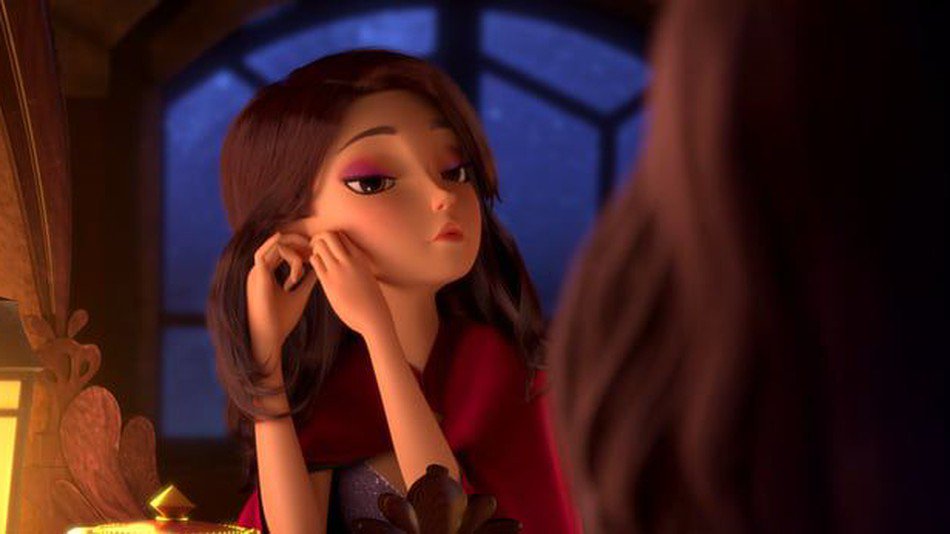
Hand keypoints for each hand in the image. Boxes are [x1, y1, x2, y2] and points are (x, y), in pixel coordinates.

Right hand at [246, 232, 317, 376]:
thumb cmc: (282, 321)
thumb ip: (308, 280)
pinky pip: (263, 253)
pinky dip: (278, 248)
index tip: (315, 256)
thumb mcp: (300, 295)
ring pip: (275, 246)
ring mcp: (256, 272)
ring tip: (309, 259)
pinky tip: (296, 253)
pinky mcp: (256, 276)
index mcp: (267, 274)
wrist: (269, 338)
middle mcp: (260, 270)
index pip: (282, 250)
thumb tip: (320, 267)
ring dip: (294, 249)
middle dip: (298, 242)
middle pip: (278, 243)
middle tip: (314, 248)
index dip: (299, 248)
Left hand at [309, 231, 393, 337]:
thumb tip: (349, 266)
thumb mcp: (366, 277)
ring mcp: (339, 270)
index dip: (330, 238)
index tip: (326, 249)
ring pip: (320, 245)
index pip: (341, 234)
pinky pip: (315, 261)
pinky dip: (311, 261)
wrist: (374, 318)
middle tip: (316, 251)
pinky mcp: (329, 282)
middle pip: (329, 234)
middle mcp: (350, 260)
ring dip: (313, 250)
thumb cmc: (371, 302)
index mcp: (360, 257)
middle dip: (318, 239)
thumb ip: (357, 268)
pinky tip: (315, 270)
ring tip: (314, 261)